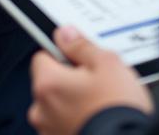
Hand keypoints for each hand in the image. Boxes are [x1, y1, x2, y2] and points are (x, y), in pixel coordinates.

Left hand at [29, 26, 152, 134]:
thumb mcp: (107, 63)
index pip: (42, 56)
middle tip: (97, 82)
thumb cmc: (117, 109)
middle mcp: (41, 111)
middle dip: (69, 80)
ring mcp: (49, 132)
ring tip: (100, 104)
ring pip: (56, 107)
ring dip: (72, 103)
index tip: (80, 58)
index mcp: (48, 84)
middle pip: (50, 83)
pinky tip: (97, 120)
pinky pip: (63, 126)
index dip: (63, 54)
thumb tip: (66, 34)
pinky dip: (76, 121)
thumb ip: (81, 46)